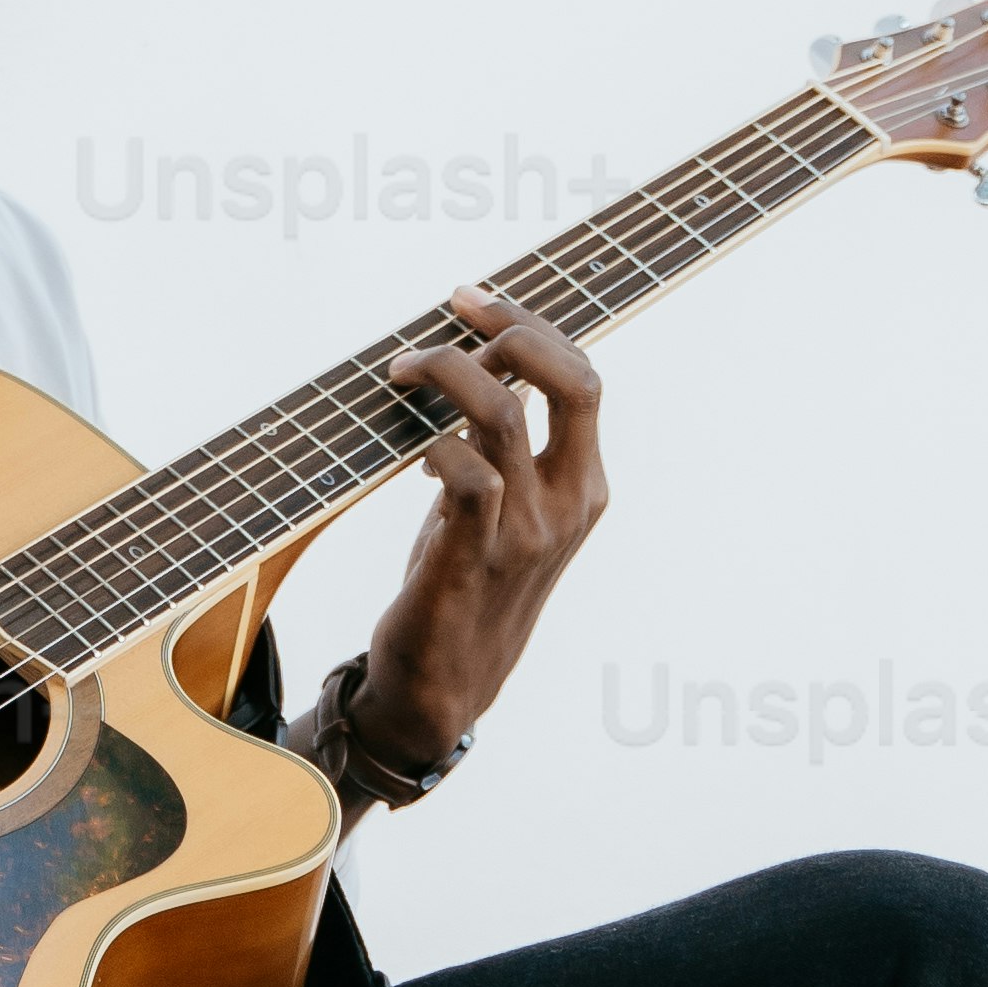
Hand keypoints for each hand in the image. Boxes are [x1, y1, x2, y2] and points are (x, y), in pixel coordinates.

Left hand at [354, 292, 606, 771]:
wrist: (446, 686)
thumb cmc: (466, 583)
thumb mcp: (504, 508)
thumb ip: (503, 445)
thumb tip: (474, 360)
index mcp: (585, 486)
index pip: (583, 377)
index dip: (533, 325)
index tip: (474, 301)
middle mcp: (568, 504)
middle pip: (571, 380)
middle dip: (512, 326)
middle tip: (453, 310)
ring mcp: (526, 533)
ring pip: (504, 413)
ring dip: (446, 372)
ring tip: (402, 371)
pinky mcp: (473, 557)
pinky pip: (464, 474)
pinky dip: (433, 444)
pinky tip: (414, 455)